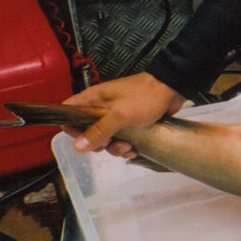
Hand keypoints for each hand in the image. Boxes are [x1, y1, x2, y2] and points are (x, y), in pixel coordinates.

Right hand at [62, 72, 184, 157]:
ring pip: (106, 139)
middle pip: (87, 131)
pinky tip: (135, 150)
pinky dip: (126, 147)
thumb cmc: (145, 97)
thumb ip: (98, 131)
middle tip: (110, 143)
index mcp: (93, 99)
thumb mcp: (120, 116)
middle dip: (98, 144)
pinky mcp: (130, 124)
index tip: (83, 139)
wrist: (171, 90)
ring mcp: (116, 117)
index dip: (71, 128)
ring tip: (128, 147)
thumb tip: (77, 147)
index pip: (69, 113)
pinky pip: (121, 140)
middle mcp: (101, 108)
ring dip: (115, 148)